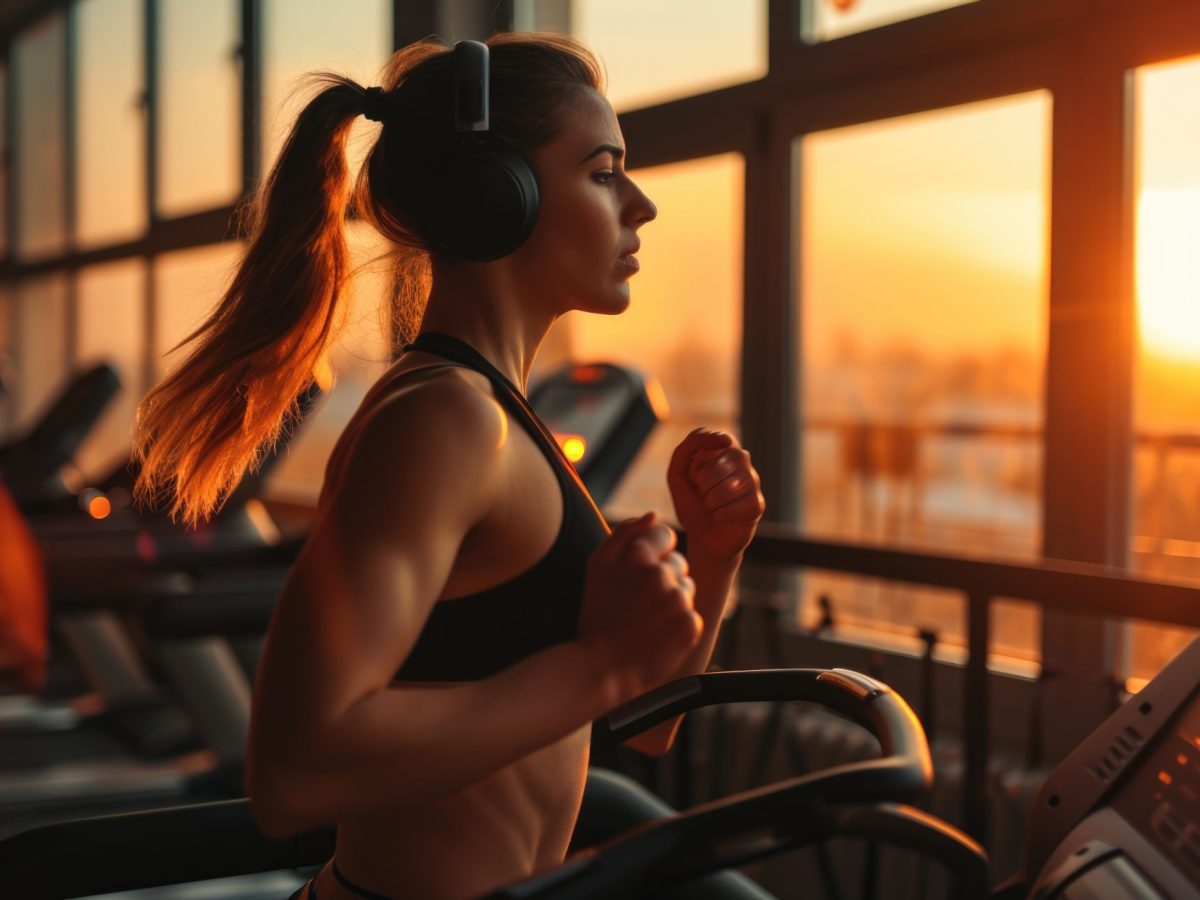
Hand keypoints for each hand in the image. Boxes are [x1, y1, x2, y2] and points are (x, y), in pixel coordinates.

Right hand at [578, 513, 701, 705]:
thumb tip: (653, 515)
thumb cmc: (598, 615)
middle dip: (663, 578)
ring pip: (686, 588)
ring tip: (648, 620)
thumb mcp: (597, 567)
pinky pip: (692, 614)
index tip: (638, 576)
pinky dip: (679, 624)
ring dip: (672, 600)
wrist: (602, 667)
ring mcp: (678, 600)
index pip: (664, 534)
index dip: (651, 554)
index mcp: (638, 554)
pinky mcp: (690, 624)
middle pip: (678, 562)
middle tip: (639, 603)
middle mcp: (661, 573)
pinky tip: (658, 634)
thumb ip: (624, 533)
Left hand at [667, 428, 764, 562]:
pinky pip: (733, 507)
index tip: (695, 477)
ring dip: (709, 503)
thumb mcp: (678, 471)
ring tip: (711, 507)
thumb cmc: (692, 501)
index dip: (695, 466)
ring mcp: (753, 481)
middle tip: (704, 496)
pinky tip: (720, 518)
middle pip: (712, 469)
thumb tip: (724, 440)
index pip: (707, 443)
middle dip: (700, 488)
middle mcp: (742, 459)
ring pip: (724, 489)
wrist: (702, 536)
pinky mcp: (757, 504)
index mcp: (723, 447)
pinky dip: (718, 516)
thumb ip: (690, 446)